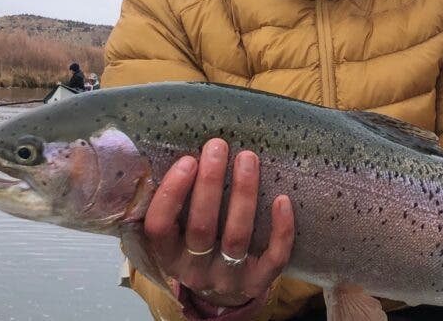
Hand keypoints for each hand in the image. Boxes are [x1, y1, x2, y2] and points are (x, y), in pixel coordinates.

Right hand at [144, 138, 294, 309]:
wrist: (223, 295)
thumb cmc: (198, 248)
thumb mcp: (177, 234)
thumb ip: (174, 205)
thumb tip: (179, 153)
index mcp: (168, 255)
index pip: (160, 227)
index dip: (171, 194)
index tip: (187, 160)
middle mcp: (195, 271)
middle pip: (202, 227)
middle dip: (210, 183)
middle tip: (218, 146)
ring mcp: (228, 279)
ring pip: (237, 237)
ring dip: (244, 194)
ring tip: (247, 158)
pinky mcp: (258, 284)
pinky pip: (273, 257)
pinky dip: (281, 229)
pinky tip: (282, 199)